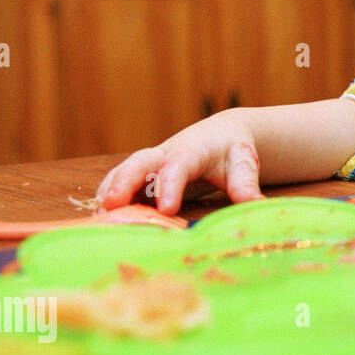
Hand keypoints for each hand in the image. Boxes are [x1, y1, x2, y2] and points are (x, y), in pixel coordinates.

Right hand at [96, 110, 264, 214]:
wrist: (220, 135)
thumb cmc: (232, 150)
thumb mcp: (244, 162)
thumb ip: (246, 182)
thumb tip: (257, 205)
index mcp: (192, 150)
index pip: (178, 165)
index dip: (170, 185)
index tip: (167, 209)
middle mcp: (165, 153)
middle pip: (139, 163)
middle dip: (124, 182)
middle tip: (111, 205)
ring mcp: (151, 163)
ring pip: (124, 172)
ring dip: (109, 191)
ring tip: (98, 217)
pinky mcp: (143, 175)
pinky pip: (120, 183)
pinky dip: (108, 197)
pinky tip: (100, 219)